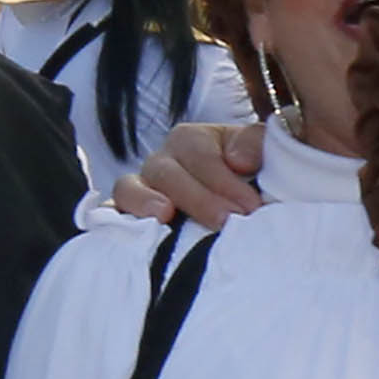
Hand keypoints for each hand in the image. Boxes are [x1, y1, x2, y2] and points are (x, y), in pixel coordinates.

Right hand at [109, 119, 273, 230]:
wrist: (252, 218)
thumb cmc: (258, 187)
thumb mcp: (268, 157)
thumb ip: (260, 145)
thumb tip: (237, 158)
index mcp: (197, 142)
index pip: (198, 151)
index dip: (223, 178)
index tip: (251, 207)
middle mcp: (165, 162)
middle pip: (165, 171)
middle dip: (198, 197)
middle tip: (227, 222)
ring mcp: (144, 190)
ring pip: (129, 186)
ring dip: (146, 201)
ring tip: (165, 216)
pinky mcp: (129, 219)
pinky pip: (110, 216)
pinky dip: (117, 221)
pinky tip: (134, 235)